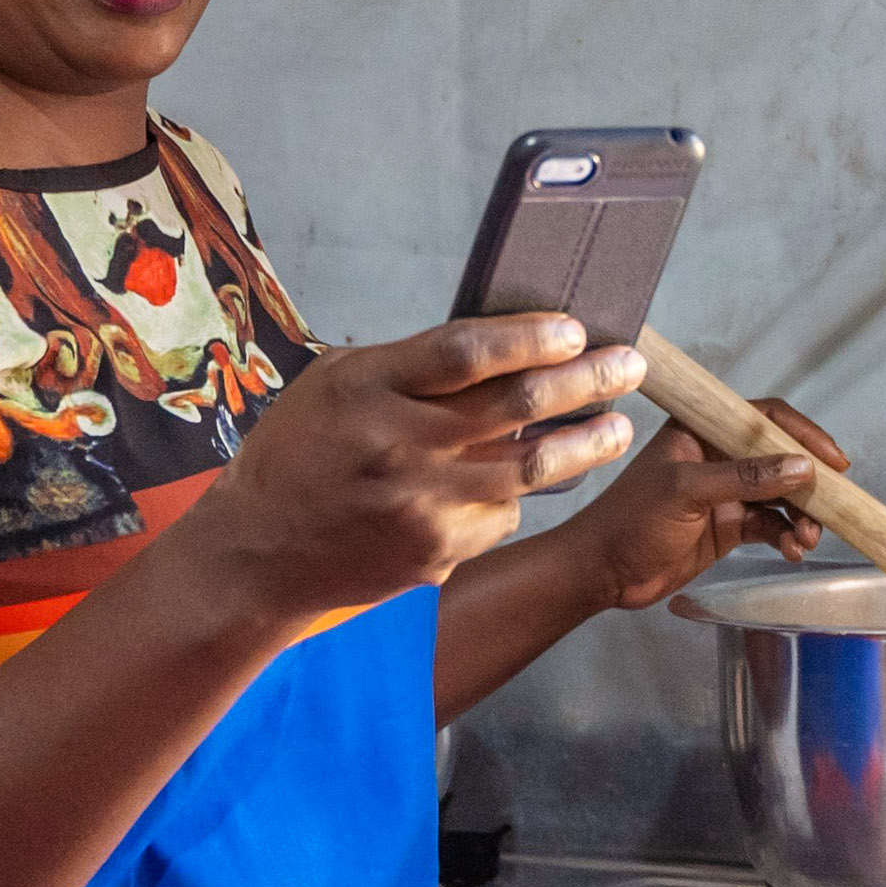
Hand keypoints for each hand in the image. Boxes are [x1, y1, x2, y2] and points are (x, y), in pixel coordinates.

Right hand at [185, 314, 643, 617]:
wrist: (256, 556)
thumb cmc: (297, 456)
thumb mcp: (336, 385)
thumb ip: (411, 367)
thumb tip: (506, 345)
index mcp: (367, 388)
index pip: (467, 352)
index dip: (531, 337)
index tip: (577, 329)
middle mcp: (398, 445)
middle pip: (516, 403)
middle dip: (586, 379)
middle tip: (629, 364)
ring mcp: (421, 505)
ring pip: (530, 467)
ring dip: (586, 443)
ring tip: (617, 425)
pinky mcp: (436, 550)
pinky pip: (502, 514)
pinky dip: (520, 493)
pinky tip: (529, 480)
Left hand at [562, 398, 852, 610]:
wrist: (603, 572)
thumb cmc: (631, 520)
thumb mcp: (687, 491)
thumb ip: (745, 478)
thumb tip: (801, 467)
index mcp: (701, 432)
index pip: (763, 419)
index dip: (802, 434)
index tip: (834, 460)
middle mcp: (717, 457)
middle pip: (779, 458)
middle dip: (808, 483)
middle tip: (833, 505)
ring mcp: (725, 493)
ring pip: (779, 496)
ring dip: (801, 515)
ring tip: (808, 538)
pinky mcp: (727, 526)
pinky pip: (769, 525)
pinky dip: (786, 536)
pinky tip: (792, 549)